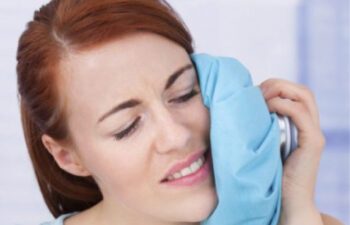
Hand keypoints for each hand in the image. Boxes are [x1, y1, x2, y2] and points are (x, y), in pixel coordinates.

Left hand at [259, 78, 325, 223]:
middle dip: (278, 85)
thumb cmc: (269, 173)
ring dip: (280, 91)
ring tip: (261, 98)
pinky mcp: (313, 143)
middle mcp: (311, 126)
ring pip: (304, 96)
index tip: (254, 92)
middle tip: (257, 92)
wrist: (285, 202)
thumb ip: (262, 126)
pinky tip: (267, 109)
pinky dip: (283, 105)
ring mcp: (314, 133)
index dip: (276, 86)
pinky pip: (300, 113)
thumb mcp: (264, 143)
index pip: (295, 93)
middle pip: (302, 90)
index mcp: (301, 125)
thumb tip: (243, 107)